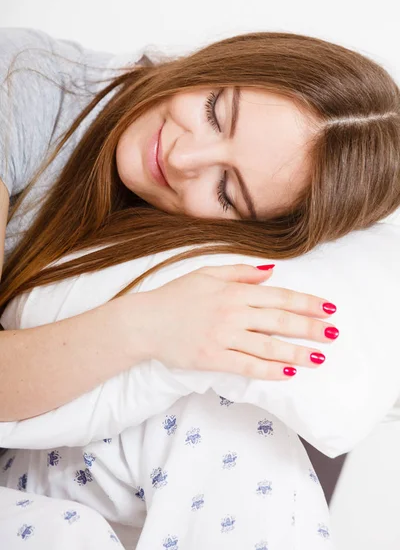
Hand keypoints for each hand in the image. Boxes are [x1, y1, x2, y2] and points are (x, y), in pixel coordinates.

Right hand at [134, 264, 337, 380]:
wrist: (145, 322)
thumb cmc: (175, 296)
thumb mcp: (206, 274)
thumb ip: (240, 272)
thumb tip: (270, 271)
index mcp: (233, 291)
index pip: (279, 296)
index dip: (307, 303)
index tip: (328, 309)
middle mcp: (232, 313)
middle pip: (280, 321)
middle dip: (310, 328)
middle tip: (333, 335)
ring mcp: (223, 336)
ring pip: (268, 346)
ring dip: (297, 352)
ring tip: (318, 358)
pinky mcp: (213, 358)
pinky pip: (247, 366)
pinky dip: (269, 370)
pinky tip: (287, 373)